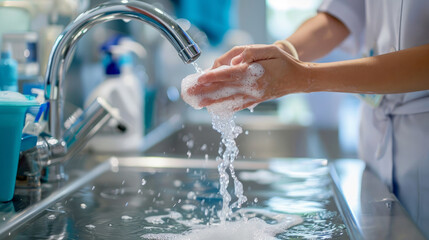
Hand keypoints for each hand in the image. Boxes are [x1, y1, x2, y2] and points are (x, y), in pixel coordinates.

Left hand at [186, 44, 311, 111]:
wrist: (298, 79)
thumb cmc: (283, 61)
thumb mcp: (269, 50)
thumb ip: (250, 53)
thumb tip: (235, 60)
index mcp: (254, 73)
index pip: (228, 74)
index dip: (212, 76)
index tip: (199, 79)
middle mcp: (252, 87)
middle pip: (224, 89)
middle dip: (206, 91)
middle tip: (191, 93)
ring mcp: (253, 96)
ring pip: (228, 99)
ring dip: (211, 101)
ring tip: (197, 102)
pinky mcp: (255, 101)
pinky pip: (237, 105)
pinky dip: (224, 107)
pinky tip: (213, 108)